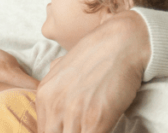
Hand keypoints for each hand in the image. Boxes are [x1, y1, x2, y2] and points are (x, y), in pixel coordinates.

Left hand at [36, 11, 150, 132]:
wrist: (123, 43)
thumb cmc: (99, 53)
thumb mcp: (64, 65)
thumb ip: (55, 85)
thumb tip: (51, 97)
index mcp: (44, 94)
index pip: (43, 130)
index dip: (59, 132)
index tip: (72, 128)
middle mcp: (54, 104)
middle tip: (82, 128)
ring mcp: (73, 113)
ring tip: (94, 127)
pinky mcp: (95, 120)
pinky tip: (104, 128)